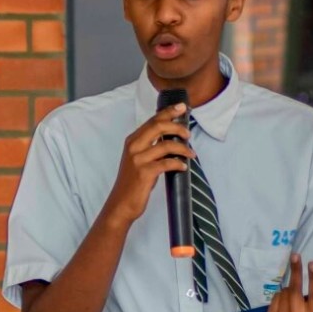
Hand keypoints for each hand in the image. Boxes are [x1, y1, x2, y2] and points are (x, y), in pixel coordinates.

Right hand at [103, 103, 192, 228]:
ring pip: (166, 145)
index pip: (152, 120)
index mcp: (132, 141)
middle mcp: (133, 147)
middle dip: (178, 127)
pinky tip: (183, 167)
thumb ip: (150, 146)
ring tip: (191, 154)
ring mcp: (138, 159)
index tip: (181, 107)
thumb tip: (172, 137)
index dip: (168, 112)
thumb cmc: (133, 182)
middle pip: (159, 126)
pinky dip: (179, 164)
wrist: (121, 204)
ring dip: (183, 148)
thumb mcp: (138, 159)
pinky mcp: (145, 173)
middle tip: (188, 134)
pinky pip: (168, 163)